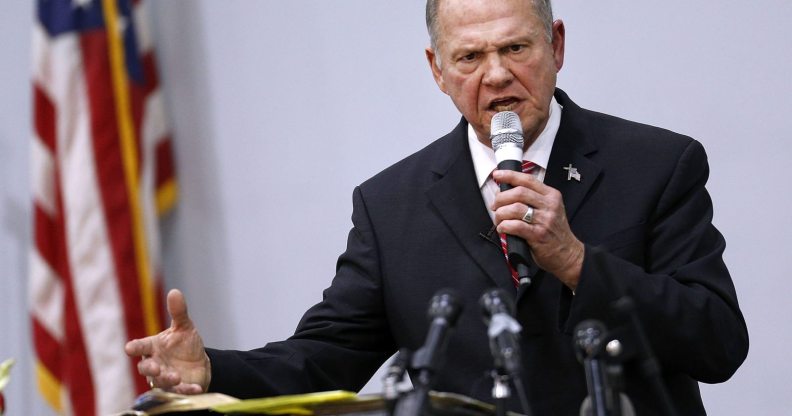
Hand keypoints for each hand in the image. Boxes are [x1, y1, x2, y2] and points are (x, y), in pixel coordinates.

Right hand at [125, 289, 210, 393]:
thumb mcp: (184, 327)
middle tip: (157, 367)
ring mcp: (164, 378)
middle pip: (146, 368)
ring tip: (176, 376)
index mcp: (153, 348)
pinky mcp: (177, 390)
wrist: (199, 363)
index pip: (140, 347)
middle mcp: (155, 364)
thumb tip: (175, 291)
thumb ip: (178, 312)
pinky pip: (180, 392)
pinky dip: (186, 390)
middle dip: (150, 368)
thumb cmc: (185, 344)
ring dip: (167, 380)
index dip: (135, 347)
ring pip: (160, 383)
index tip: (130, 348)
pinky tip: (195, 388)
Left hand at [492, 169, 583, 289]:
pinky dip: (504, 226)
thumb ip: (533, 199)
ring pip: (515, 208)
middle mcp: (550, 205)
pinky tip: (502, 228)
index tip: (497, 175)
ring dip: (501, 213)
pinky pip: (516, 226)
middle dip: (501, 198)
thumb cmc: (554, 232)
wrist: (568, 254)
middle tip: (495, 206)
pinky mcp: (539, 235)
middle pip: (519, 192)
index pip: (528, 180)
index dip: (510, 176)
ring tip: (498, 219)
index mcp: (551, 195)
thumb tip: (506, 191)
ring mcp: (545, 220)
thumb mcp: (550, 209)